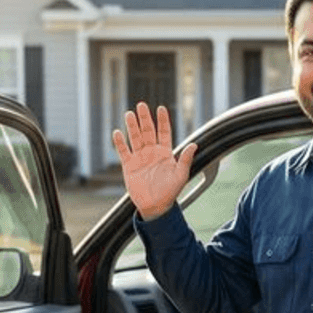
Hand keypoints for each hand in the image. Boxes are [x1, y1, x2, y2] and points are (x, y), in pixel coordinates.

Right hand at [112, 102, 197, 219]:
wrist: (156, 206)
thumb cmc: (170, 192)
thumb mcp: (181, 175)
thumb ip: (186, 159)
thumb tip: (194, 145)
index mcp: (165, 153)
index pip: (163, 132)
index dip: (162, 121)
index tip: (161, 108)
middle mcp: (152, 152)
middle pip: (148, 131)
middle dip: (145, 119)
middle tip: (141, 105)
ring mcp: (140, 158)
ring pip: (135, 138)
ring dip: (132, 126)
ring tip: (129, 114)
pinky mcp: (129, 166)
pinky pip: (123, 152)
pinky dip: (120, 143)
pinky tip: (117, 132)